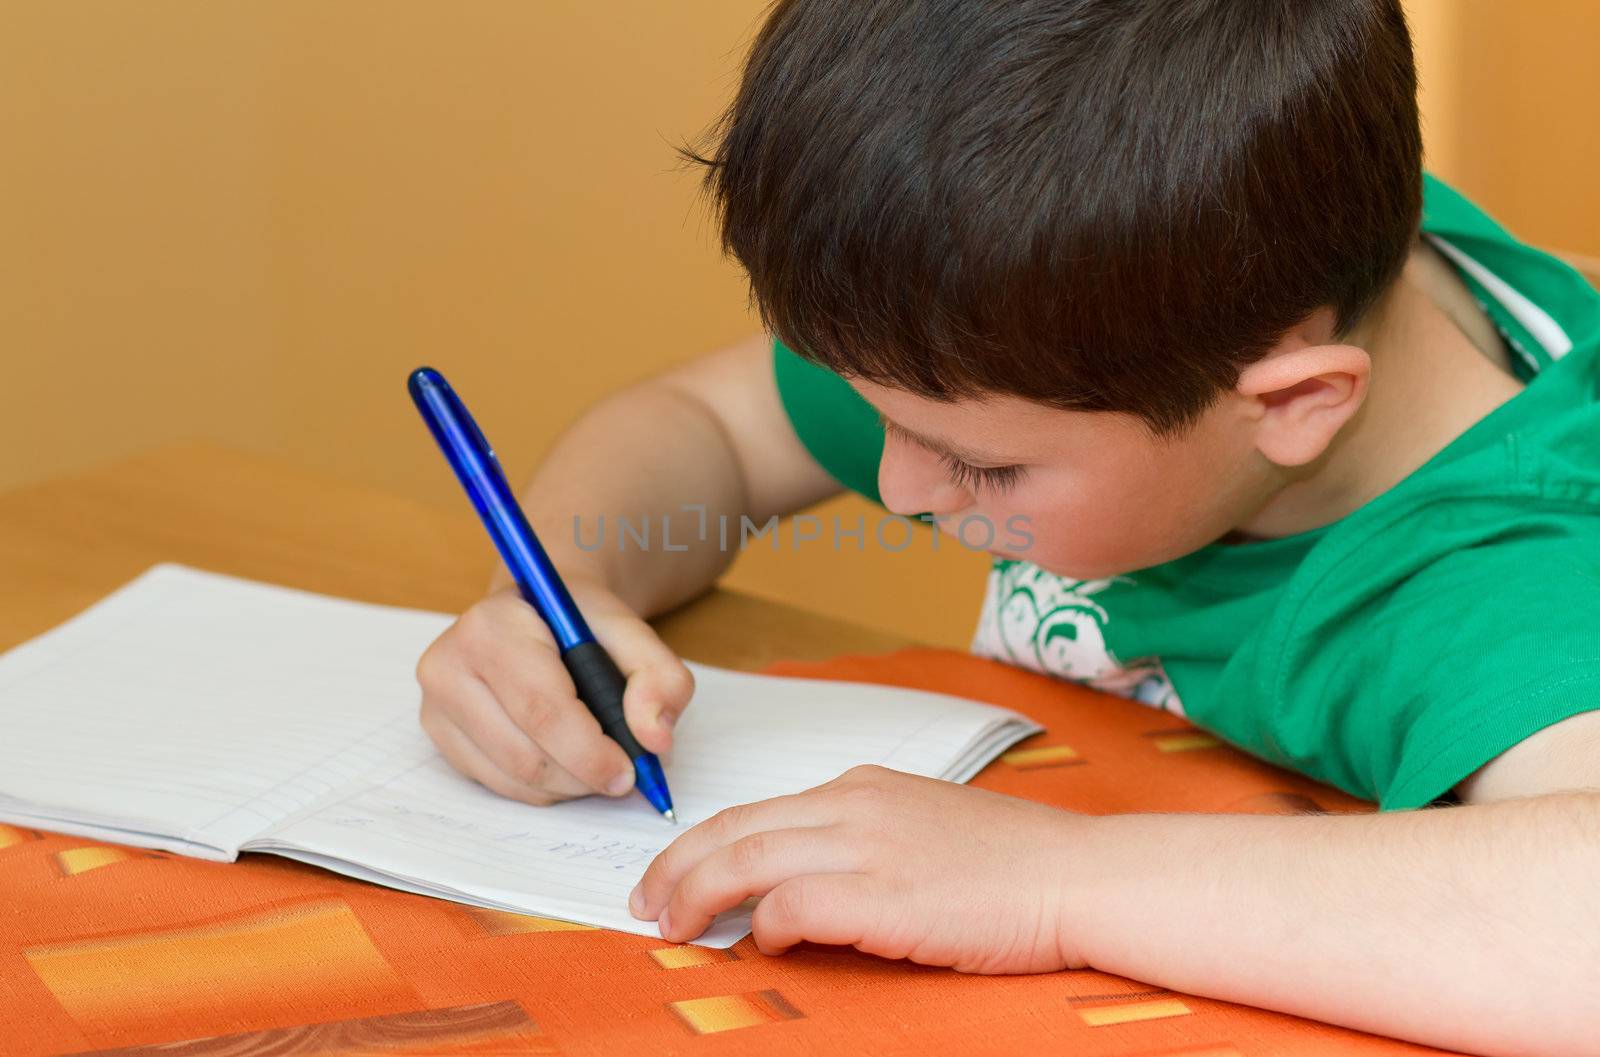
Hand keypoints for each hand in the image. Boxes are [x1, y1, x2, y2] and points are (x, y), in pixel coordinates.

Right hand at [415, 578, 693, 804]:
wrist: (537, 613)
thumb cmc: (580, 624)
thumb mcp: (632, 633)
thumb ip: (660, 677)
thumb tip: (654, 738)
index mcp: (492, 627)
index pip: (542, 709)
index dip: (590, 752)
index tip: (629, 772)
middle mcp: (447, 665)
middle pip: (525, 754)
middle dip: (583, 775)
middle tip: (622, 773)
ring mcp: (435, 704)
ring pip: (512, 778)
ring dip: (566, 785)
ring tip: (595, 758)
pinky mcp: (438, 736)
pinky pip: (498, 784)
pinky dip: (542, 786)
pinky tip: (563, 757)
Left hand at [628, 764, 1089, 972]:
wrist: (1080, 875)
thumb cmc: (1014, 864)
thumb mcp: (925, 828)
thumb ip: (863, 840)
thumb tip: (801, 883)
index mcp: (864, 785)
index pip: (758, 809)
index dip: (703, 842)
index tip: (673, 871)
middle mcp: (856, 803)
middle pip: (735, 828)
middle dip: (676, 865)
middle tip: (645, 901)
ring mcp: (869, 844)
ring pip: (748, 859)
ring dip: (697, 895)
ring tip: (670, 927)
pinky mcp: (885, 893)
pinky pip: (794, 904)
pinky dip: (764, 924)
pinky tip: (762, 944)